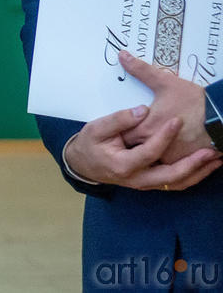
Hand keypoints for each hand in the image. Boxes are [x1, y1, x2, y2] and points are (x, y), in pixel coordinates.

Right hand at [63, 105, 220, 190]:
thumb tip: (142, 110)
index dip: (164, 136)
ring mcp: (146, 184)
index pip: (149, 151)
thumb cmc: (90, 144)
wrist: (84, 165)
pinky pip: (177, 183)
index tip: (177, 120)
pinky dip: (194, 176)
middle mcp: (138, 179)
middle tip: (210, 150)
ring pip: (178, 183)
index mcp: (123, 165)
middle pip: (171, 176)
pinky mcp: (152, 183)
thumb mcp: (96, 128)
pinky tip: (207, 166)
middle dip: (194, 164)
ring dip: (199, 172)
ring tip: (216, 158)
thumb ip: (119, 119)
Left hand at [117, 50, 212, 162]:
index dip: (115, 133)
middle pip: (134, 150)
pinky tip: (162, 159)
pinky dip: (165, 163)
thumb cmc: (196, 101)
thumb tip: (122, 55)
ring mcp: (173, 158)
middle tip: (119, 143)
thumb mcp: (167, 82)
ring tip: (139, 152)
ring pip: (152, 162)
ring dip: (145, 157)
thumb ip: (142, 70)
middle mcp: (157, 148)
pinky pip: (171, 168)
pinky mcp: (187, 163)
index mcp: (147, 129)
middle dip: (128, 146)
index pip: (121, 136)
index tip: (109, 132)